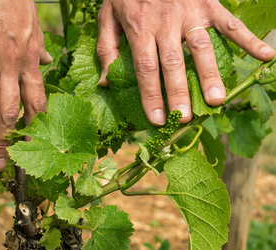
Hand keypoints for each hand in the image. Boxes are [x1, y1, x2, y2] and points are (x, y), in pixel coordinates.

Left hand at [96, 0, 274, 124]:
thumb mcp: (107, 17)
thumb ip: (106, 49)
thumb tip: (106, 83)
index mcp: (140, 28)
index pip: (146, 68)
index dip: (151, 95)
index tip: (156, 119)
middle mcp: (166, 23)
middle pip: (173, 63)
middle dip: (178, 92)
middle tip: (183, 117)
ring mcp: (189, 13)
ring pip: (202, 47)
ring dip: (210, 74)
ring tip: (216, 100)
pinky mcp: (208, 4)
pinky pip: (230, 23)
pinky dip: (248, 39)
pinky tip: (265, 55)